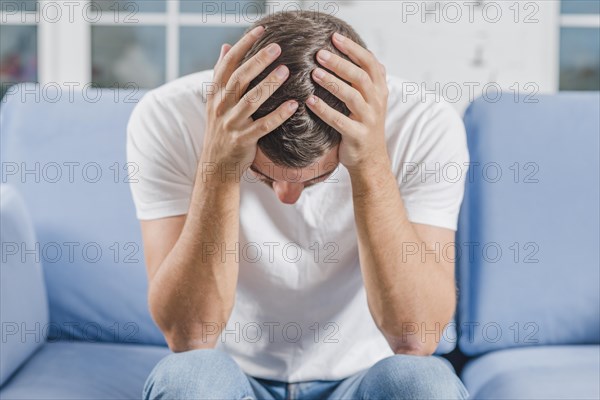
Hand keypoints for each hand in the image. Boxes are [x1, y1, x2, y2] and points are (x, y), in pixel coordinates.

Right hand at [201, 26, 298, 174]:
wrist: (216, 165)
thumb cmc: (221, 129)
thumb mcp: (216, 101)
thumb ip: (221, 75)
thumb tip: (225, 47)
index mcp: (215, 94)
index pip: (227, 64)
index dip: (243, 45)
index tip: (260, 30)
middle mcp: (221, 107)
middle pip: (239, 78)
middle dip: (257, 61)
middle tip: (277, 47)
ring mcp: (231, 124)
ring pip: (250, 101)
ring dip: (269, 85)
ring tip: (286, 71)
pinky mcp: (242, 140)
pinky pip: (262, 126)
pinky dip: (278, 115)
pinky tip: (293, 105)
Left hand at [305, 32, 389, 172]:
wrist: (371, 160)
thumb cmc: (364, 125)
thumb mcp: (371, 100)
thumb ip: (367, 78)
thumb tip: (359, 51)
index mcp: (379, 90)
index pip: (369, 62)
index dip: (353, 48)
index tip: (335, 37)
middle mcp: (376, 102)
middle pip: (360, 76)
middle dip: (340, 63)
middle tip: (319, 54)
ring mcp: (368, 119)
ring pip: (352, 96)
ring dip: (332, 83)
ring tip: (314, 73)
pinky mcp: (357, 136)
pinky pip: (340, 121)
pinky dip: (325, 110)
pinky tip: (310, 102)